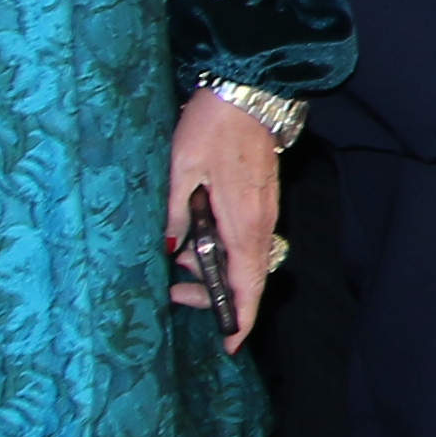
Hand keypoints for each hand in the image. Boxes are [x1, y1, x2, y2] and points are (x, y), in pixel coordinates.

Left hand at [165, 90, 285, 349]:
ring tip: (179, 258)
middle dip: (214, 295)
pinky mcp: (262, 199)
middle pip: (246, 277)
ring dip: (217, 269)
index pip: (246, 282)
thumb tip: (170, 248)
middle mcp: (260, 221)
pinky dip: (225, 250)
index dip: (240, 317)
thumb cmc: (211, 127)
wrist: (247, 92)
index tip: (229, 344)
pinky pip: (248, 239)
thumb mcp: (181, 168)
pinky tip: (199, 235)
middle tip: (175, 293)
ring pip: (247, 258)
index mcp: (242, 220)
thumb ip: (176, 211)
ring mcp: (265, 210)